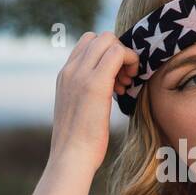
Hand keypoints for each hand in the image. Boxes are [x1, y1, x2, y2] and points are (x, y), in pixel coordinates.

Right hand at [49, 31, 139, 173]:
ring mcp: (80, 74)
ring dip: (124, 56)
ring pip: (109, 39)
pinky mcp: (95, 83)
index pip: (87, 44)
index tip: (115, 79)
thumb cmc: (79, 143)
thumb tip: (102, 92)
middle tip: (124, 79)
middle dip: (118, 53)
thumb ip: (84, 95)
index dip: (106, 55)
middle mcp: (70, 70)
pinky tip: (128, 85)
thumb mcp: (77, 111)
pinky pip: (118, 52)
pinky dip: (130, 61)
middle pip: (99, 37)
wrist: (71, 157)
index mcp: (64, 76)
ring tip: (125, 84)